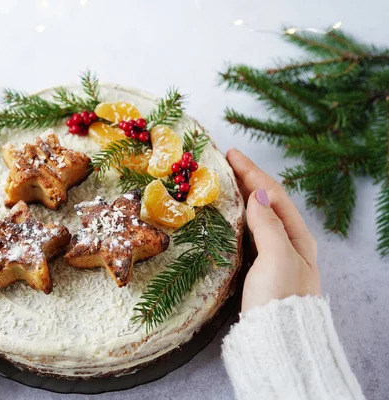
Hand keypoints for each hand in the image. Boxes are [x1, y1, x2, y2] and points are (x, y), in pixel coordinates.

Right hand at [226, 149, 319, 311]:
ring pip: (254, 216)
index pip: (273, 194)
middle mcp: (286, 242)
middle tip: (222, 162)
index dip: (252, 172)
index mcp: (296, 236)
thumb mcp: (277, 257)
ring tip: (221, 181)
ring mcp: (272, 255)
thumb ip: (268, 225)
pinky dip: (234, 216)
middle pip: (265, 202)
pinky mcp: (256, 267)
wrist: (276, 339)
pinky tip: (223, 213)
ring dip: (239, 195)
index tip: (232, 154)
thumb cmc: (279, 298)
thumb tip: (258, 194)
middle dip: (245, 179)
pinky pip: (246, 232)